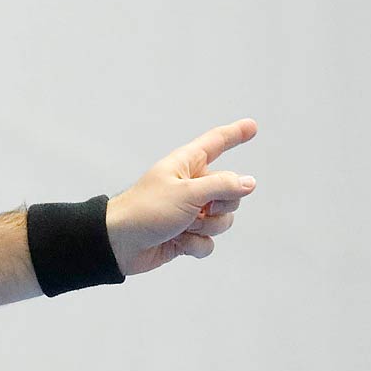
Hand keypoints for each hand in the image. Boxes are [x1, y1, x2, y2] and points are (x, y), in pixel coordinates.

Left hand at [107, 119, 257, 275]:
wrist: (119, 244)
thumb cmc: (146, 210)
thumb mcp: (188, 192)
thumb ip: (223, 186)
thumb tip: (249, 182)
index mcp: (186, 165)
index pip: (216, 143)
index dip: (235, 134)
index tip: (252, 126)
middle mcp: (191, 186)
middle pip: (230, 191)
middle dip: (222, 205)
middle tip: (200, 210)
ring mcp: (189, 212)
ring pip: (223, 220)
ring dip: (207, 228)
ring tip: (182, 227)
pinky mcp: (186, 235)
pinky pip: (208, 242)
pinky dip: (195, 245)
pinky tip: (177, 243)